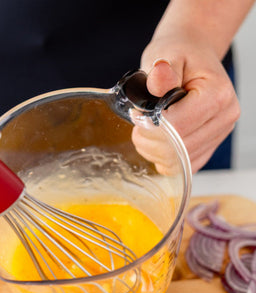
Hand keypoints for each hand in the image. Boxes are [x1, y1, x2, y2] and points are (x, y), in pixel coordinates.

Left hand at [132, 34, 239, 172]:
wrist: (194, 56)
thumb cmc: (180, 55)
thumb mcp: (167, 55)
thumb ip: (162, 72)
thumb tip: (159, 78)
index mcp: (217, 95)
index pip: (178, 127)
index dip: (149, 128)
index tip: (137, 115)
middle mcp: (224, 118)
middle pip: (178, 150)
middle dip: (149, 142)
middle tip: (137, 125)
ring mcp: (219, 135)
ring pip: (179, 162)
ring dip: (153, 152)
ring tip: (145, 132)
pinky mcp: (209, 146)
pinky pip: (183, 167)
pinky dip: (163, 159)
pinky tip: (156, 142)